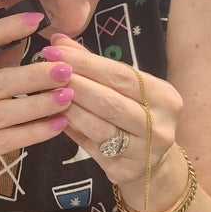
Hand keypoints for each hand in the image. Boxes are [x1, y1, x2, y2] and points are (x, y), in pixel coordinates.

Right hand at [0, 12, 74, 195]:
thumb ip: (2, 62)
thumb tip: (29, 29)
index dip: (6, 28)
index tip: (37, 18)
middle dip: (35, 75)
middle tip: (66, 70)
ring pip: (3, 112)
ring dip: (39, 104)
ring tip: (68, 96)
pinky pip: (5, 140)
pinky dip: (34, 132)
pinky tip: (58, 125)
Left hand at [44, 33, 183, 184]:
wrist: (152, 164)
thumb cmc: (134, 114)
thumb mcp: (124, 87)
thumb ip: (92, 63)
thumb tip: (58, 40)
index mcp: (165, 97)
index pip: (120, 74)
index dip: (85, 62)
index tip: (55, 50)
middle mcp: (160, 125)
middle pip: (110, 101)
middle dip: (74, 83)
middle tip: (45, 70)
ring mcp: (144, 152)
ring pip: (99, 127)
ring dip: (69, 108)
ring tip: (46, 93)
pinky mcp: (125, 171)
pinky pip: (90, 147)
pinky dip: (70, 129)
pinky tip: (53, 116)